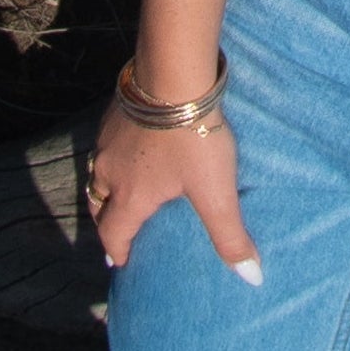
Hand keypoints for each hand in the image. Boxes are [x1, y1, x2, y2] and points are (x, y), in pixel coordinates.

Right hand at [86, 102, 263, 282]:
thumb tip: (252, 277)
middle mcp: (112, 169)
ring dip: (106, 183)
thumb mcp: (215, 190)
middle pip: (97, 202)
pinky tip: (134, 141)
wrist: (174, 73)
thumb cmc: (193, 136)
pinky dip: (116, 151)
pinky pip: (108, 139)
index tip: (119, 261)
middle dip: (105, 218)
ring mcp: (110, 136)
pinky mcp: (117, 108)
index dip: (116, 250)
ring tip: (120, 186)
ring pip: (99, 169)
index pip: (113, 233)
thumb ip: (230, 234)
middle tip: (113, 227)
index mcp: (131, 196)